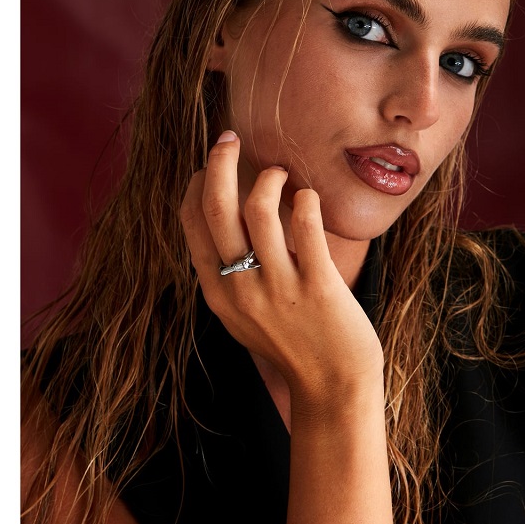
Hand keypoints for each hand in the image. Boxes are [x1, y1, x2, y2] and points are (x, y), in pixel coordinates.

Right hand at [179, 131, 383, 407]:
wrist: (333, 386)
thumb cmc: (291, 345)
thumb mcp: (242, 316)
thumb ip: (227, 276)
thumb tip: (223, 223)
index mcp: (217, 292)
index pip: (192, 223)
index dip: (197, 185)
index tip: (209, 164)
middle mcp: (240, 287)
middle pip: (217, 207)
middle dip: (220, 161)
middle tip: (230, 137)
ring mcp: (277, 287)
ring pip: (258, 208)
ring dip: (269, 177)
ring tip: (281, 173)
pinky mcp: (317, 286)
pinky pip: (304, 224)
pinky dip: (304, 199)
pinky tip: (307, 198)